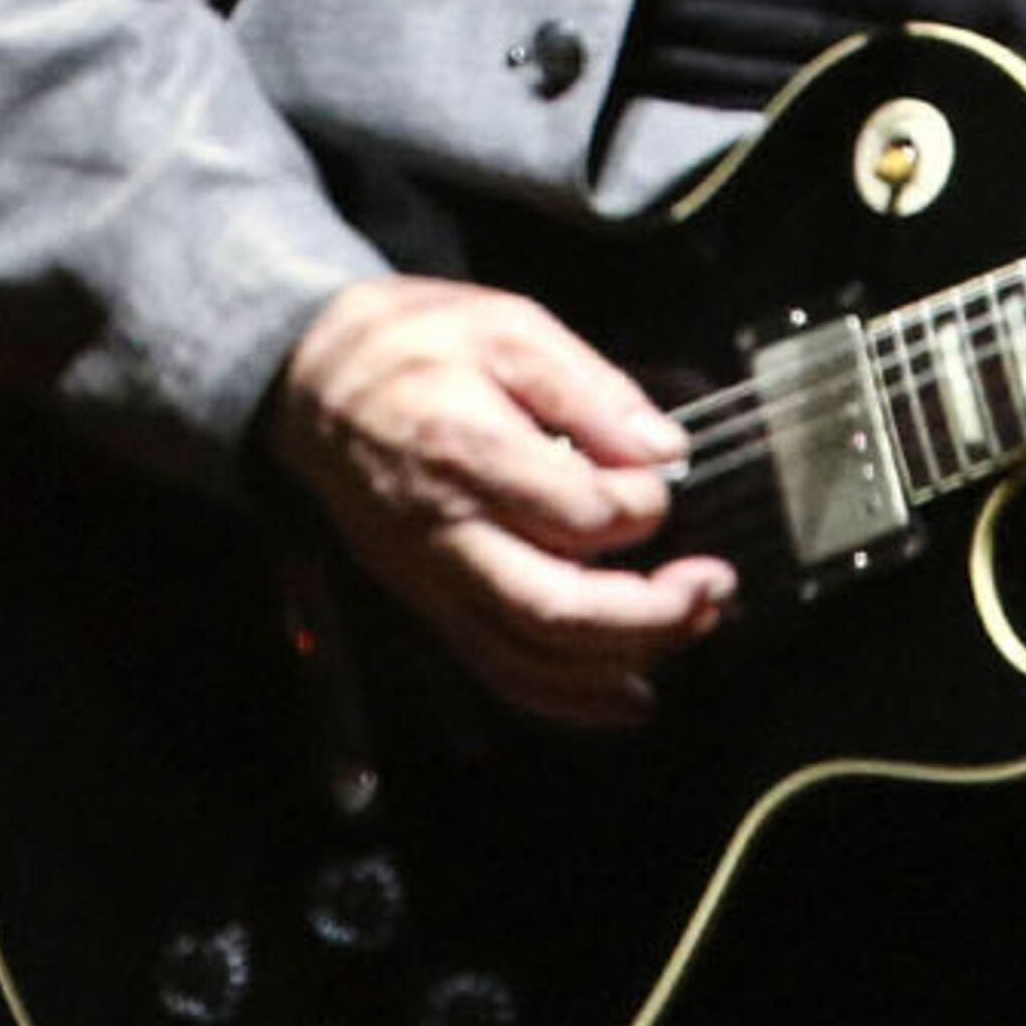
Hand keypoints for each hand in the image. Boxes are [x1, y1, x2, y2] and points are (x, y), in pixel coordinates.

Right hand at [263, 273, 735, 730]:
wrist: (310, 381)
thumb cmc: (414, 344)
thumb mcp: (509, 327)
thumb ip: (591, 389)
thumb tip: (664, 449)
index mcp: (466, 451)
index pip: (573, 513)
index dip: (640, 508)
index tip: (663, 481)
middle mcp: (443, 533)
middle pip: (552, 609)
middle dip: (651, 613)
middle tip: (714, 584)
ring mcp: (431, 579)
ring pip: (528, 657)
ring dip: (623, 657)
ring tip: (695, 623)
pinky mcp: (427, 602)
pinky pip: (497, 670)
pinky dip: (568, 697)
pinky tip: (629, 692)